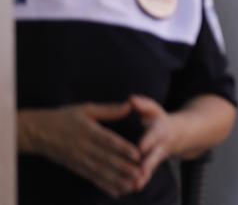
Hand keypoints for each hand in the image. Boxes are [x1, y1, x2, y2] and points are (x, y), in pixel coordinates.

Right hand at [18, 102, 142, 197]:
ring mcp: (78, 159)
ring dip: (117, 180)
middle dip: (124, 168)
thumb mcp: (86, 109)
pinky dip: (104, 185)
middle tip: (141, 174)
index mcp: (87, 131)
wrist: (37, 132)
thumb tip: (129, 105)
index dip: (122, 148)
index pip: (107, 141)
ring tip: (133, 186)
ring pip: (100, 172)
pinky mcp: (75, 167)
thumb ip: (109, 110)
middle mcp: (83, 147)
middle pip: (106, 159)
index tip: (137, 154)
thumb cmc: (64, 117)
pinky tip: (116, 192)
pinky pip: (91, 178)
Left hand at [130, 95, 186, 189]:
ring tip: (134, 186)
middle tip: (140, 173)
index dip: (148, 141)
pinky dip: (141, 181)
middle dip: (148, 164)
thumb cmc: (161, 119)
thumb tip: (131, 98)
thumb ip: (143, 104)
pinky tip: (131, 189)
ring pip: (152, 167)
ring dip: (144, 177)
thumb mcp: (155, 109)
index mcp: (161, 129)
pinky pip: (148, 173)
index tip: (141, 148)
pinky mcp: (154, 164)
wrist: (182, 133)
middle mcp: (162, 144)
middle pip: (155, 155)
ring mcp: (159, 155)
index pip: (154, 134)